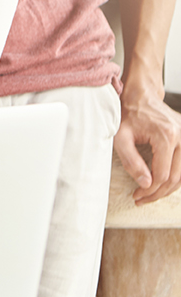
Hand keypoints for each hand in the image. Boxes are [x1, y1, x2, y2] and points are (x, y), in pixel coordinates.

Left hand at [115, 88, 180, 204]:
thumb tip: (145, 183)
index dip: (149, 189)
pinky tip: (160, 184)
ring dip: (168, 188)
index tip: (136, 195)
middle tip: (142, 199)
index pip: (162, 174)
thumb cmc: (127, 115)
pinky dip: (174, 178)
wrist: (140, 97)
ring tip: (150, 195)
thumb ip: (131, 161)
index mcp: (166, 136)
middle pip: (176, 177)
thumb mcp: (120, 137)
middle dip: (158, 193)